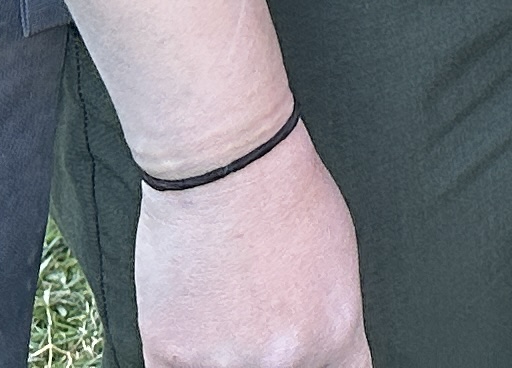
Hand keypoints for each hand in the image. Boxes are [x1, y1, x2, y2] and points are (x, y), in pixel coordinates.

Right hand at [135, 125, 371, 367]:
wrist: (224, 164)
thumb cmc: (284, 188)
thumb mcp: (340, 252)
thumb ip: (327, 311)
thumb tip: (315, 335)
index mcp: (335, 333)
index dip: (318, 359)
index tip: (302, 349)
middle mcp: (284, 359)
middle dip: (268, 348)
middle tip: (253, 310)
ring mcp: (226, 362)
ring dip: (221, 347)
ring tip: (220, 298)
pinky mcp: (171, 353)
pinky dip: (181, 350)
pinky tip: (187, 316)